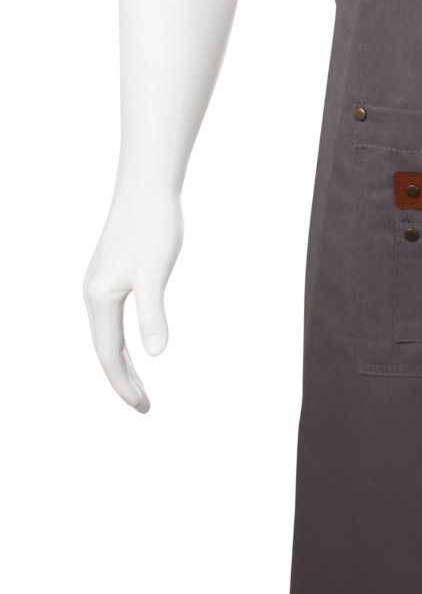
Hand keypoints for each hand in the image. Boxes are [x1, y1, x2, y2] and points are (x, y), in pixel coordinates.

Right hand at [83, 185, 182, 411]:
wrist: (147, 186)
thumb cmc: (153, 227)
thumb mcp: (155, 273)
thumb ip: (153, 314)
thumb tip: (155, 355)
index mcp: (100, 298)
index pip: (108, 354)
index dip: (124, 384)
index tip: (143, 407)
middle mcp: (94, 293)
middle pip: (105, 349)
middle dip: (123, 380)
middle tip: (144, 407)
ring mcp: (100, 282)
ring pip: (108, 334)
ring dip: (122, 362)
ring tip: (142, 386)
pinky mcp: (111, 272)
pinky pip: (112, 318)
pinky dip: (122, 339)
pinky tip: (135, 344)